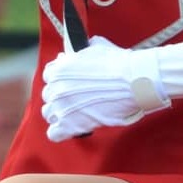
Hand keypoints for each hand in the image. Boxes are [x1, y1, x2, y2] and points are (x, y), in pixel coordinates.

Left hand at [40, 34, 169, 142]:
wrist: (134, 82)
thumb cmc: (120, 64)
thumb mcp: (96, 47)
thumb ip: (81, 52)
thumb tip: (78, 52)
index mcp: (59, 69)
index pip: (48, 76)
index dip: (60, 80)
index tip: (70, 84)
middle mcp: (55, 88)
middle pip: (49, 96)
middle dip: (61, 97)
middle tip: (77, 99)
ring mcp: (61, 108)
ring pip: (49, 114)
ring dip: (60, 114)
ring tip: (75, 114)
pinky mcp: (69, 126)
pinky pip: (54, 134)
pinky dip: (61, 132)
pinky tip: (72, 128)